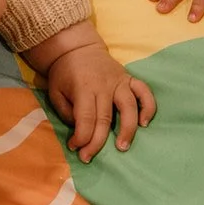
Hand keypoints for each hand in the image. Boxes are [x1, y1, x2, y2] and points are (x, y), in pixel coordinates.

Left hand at [46, 44, 155, 163]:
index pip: (86, 118)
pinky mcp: (129, 79)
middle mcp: (104, 85)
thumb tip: (81, 130)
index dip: (82, 137)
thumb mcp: (55, 92)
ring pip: (129, 107)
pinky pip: (144, 92)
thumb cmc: (64, 73)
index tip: (75, 147)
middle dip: (97, 142)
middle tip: (89, 157)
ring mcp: (119, 81)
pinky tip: (144, 123)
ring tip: (122, 146)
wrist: (77, 48)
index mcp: (84, 88)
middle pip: (105, 118)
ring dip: (127, 129)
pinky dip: (148, 107)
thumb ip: (66, 112)